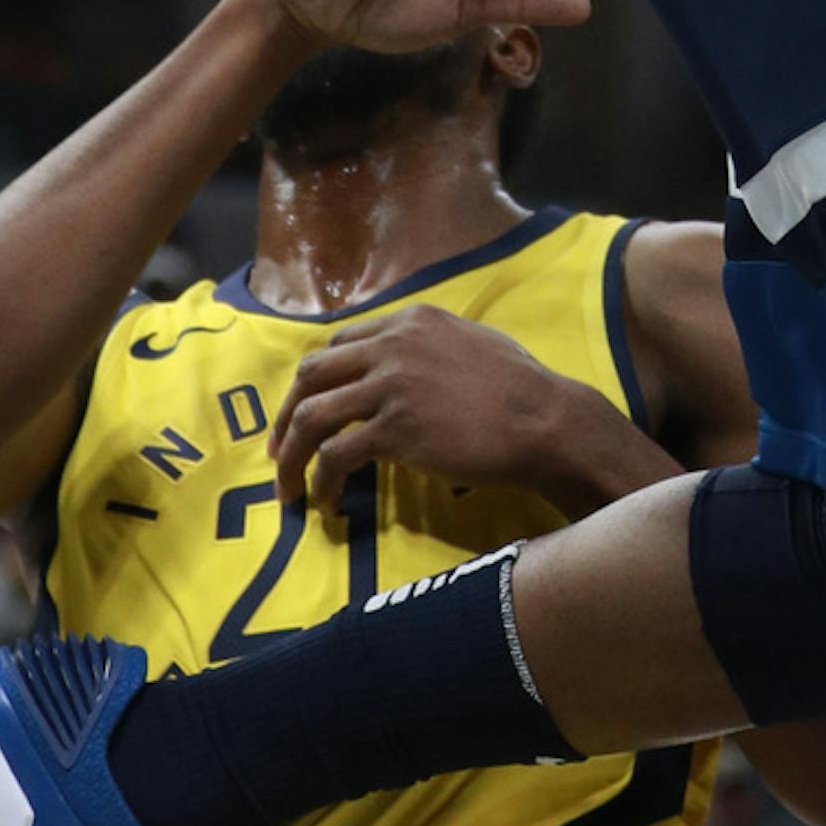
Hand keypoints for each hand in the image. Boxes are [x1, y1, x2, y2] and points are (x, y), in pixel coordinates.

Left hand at [271, 304, 599, 507]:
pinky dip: (322, 483)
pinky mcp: (395, 428)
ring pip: (311, 418)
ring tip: (290, 491)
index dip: (313, 384)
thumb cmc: (520, 388)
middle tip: (280, 455)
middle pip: (311, 377)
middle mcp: (391, 344)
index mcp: (409, 321)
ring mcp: (390, 385)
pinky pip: (335, 456)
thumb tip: (401, 369)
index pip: (336, 346)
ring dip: (291, 459)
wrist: (544, 420)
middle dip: (286, 418)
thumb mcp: (469, 342)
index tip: (302, 414)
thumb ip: (427, 347)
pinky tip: (328, 503)